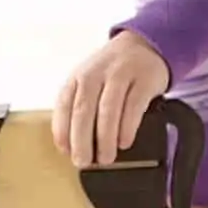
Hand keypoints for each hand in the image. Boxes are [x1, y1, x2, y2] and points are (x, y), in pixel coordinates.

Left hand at [53, 30, 169, 168]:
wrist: (145, 45)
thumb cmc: (113, 72)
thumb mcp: (90, 82)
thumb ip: (79, 107)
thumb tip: (72, 145)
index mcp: (78, 77)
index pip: (64, 105)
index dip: (63, 130)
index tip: (65, 151)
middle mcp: (96, 73)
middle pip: (84, 110)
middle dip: (81, 140)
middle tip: (83, 162)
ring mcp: (120, 75)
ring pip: (108, 110)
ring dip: (105, 138)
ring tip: (105, 158)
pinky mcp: (143, 80)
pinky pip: (133, 106)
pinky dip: (127, 127)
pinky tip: (124, 142)